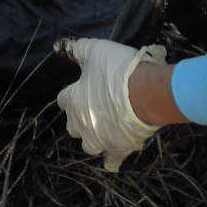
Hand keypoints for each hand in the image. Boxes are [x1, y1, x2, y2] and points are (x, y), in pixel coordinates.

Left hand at [55, 37, 167, 171]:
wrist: (145, 94)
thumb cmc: (118, 70)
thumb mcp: (96, 50)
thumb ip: (77, 49)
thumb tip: (60, 46)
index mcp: (73, 100)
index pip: (63, 99)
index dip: (72, 94)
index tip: (82, 88)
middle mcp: (81, 123)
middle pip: (73, 125)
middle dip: (80, 118)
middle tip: (96, 108)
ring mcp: (98, 139)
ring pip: (88, 144)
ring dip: (93, 137)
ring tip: (105, 129)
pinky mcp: (117, 149)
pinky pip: (111, 160)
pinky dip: (112, 159)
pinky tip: (114, 159)